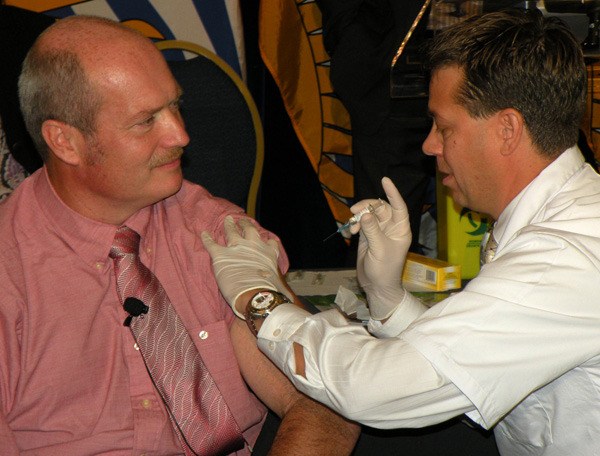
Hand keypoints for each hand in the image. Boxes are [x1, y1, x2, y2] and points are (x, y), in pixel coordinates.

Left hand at [201, 216, 290, 317]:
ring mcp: (236, 248)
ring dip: (229, 225)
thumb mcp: (280, 284)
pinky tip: (204, 234)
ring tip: (227, 220)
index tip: (267, 239)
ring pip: (231, 232)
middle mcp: (253, 246)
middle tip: (242, 221)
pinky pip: (211, 244)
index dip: (268, 241)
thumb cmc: (270, 290)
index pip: (270, 244)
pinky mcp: (220, 255)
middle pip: (249, 230)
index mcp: (268, 253)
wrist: (255, 294)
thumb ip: (281, 285)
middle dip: (246, 225)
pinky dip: (207, 238)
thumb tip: (289, 299)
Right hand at [354, 177, 410, 319]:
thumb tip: (365, 214)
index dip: (392, 193)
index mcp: (400, 229)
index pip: (398, 206)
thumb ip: (372, 230)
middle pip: (380, 208)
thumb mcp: (379, 249)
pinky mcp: (368, 236)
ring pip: (369, 214)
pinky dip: (355, 224)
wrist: (377, 286)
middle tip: (355, 211)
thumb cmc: (385, 269)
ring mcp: (379, 231)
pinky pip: (361, 223)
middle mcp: (391, 227)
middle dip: (367, 207)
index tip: (384, 180)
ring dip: (359, 216)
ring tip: (352, 225)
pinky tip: (351, 231)